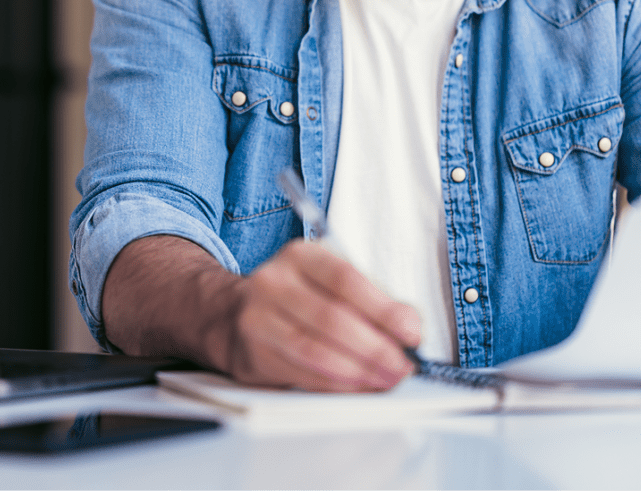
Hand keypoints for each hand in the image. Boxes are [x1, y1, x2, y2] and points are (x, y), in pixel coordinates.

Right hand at [102, 235, 419, 392]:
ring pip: (315, 350)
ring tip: (385, 379)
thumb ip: (366, 298)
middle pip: (331, 318)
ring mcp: (258, 318)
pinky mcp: (252, 353)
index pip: (345, 279)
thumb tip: (408, 325)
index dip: (382, 308)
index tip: (411, 331)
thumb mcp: (323, 279)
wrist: (229, 312)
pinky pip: (301, 373)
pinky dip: (335, 384)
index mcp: (300, 255)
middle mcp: (274, 281)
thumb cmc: (292, 296)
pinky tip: (356, 386)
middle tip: (402, 365)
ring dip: (358, 371)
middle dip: (375, 347)